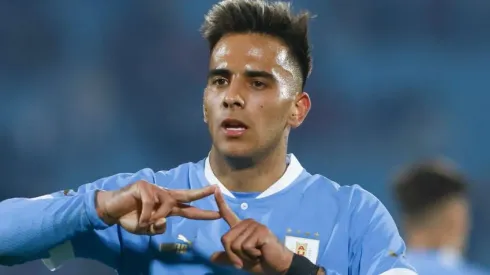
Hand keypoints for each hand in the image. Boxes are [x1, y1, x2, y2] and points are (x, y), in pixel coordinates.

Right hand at [96, 181, 219, 234]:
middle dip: (201, 193)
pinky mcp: (144, 186)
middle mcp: (164, 196)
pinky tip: (139, 218)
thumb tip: (164, 221)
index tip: (218, 213)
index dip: (202, 211)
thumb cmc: (130, 218)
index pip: (188, 208)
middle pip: (186, 194)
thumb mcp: (146, 229)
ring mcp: (154, 189)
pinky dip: (145, 215)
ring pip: (167, 204)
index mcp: (167, 206)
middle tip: (216, 189)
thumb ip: (157, 228)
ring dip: (157, 217)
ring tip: (145, 223)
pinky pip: (151, 204)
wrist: (111, 211)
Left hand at [211, 189, 293, 274]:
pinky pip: (245, 247)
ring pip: (235, 245)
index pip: (227, 214)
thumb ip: (226, 257)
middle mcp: (246, 223)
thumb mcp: (239, 260)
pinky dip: (251, 255)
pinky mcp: (260, 231)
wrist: (276, 267)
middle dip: (233, 255)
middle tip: (249, 257)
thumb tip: (212, 258)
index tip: (216, 188)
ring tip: (256, 254)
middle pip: (226, 239)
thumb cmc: (259, 261)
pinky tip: (261, 253)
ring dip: (244, 256)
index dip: (220, 202)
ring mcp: (254, 225)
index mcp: (240, 227)